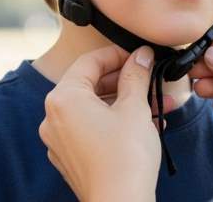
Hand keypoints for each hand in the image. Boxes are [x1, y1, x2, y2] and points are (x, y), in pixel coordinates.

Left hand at [39, 45, 160, 201]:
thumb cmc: (125, 158)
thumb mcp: (135, 107)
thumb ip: (136, 75)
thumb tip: (141, 55)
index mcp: (64, 99)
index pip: (89, 62)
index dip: (118, 54)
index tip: (140, 56)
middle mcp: (54, 118)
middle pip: (91, 85)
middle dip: (126, 82)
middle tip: (151, 78)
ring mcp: (60, 141)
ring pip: (96, 109)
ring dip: (127, 103)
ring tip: (159, 105)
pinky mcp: (71, 158)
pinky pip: (93, 129)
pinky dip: (117, 122)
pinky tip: (147, 125)